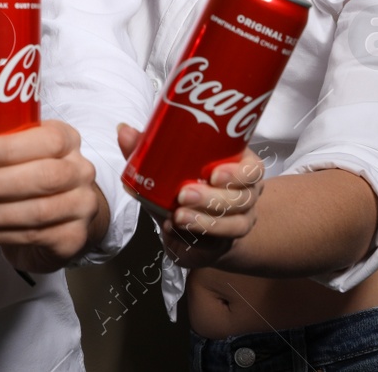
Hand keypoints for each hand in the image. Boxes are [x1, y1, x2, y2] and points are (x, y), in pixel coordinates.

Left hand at [0, 104, 107, 272]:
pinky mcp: (71, 238)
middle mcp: (79, 170)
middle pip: (44, 178)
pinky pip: (30, 237)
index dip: (8, 147)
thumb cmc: (20, 168)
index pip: (46, 139)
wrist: (58, 212)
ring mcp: (81, 206)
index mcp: (64, 139)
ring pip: (35, 212)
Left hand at [117, 122, 263, 268]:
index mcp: (241, 170)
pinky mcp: (222, 247)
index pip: (252, 169)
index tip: (214, 173)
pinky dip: (193, 240)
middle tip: (183, 194)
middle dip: (212, 198)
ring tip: (177, 216)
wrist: (198, 225)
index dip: (238, 172)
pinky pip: (213, 246)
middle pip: (241, 199)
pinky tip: (174, 231)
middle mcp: (246, 197)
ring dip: (204, 221)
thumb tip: (124, 131)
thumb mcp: (170, 164)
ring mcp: (239, 224)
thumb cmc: (187, 183)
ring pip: (233, 226)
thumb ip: (148, 149)